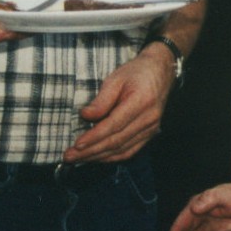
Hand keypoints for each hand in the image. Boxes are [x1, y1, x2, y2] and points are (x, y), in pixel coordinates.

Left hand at [63, 47, 174, 163]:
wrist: (161, 71)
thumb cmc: (136, 72)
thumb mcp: (116, 79)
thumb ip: (101, 100)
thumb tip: (85, 116)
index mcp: (142, 101)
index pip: (114, 125)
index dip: (94, 137)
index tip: (76, 145)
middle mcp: (149, 118)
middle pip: (116, 141)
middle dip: (91, 151)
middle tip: (69, 156)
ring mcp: (152, 128)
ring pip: (122, 150)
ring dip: (98, 157)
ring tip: (78, 159)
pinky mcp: (150, 133)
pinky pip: (130, 151)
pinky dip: (112, 157)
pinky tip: (97, 157)